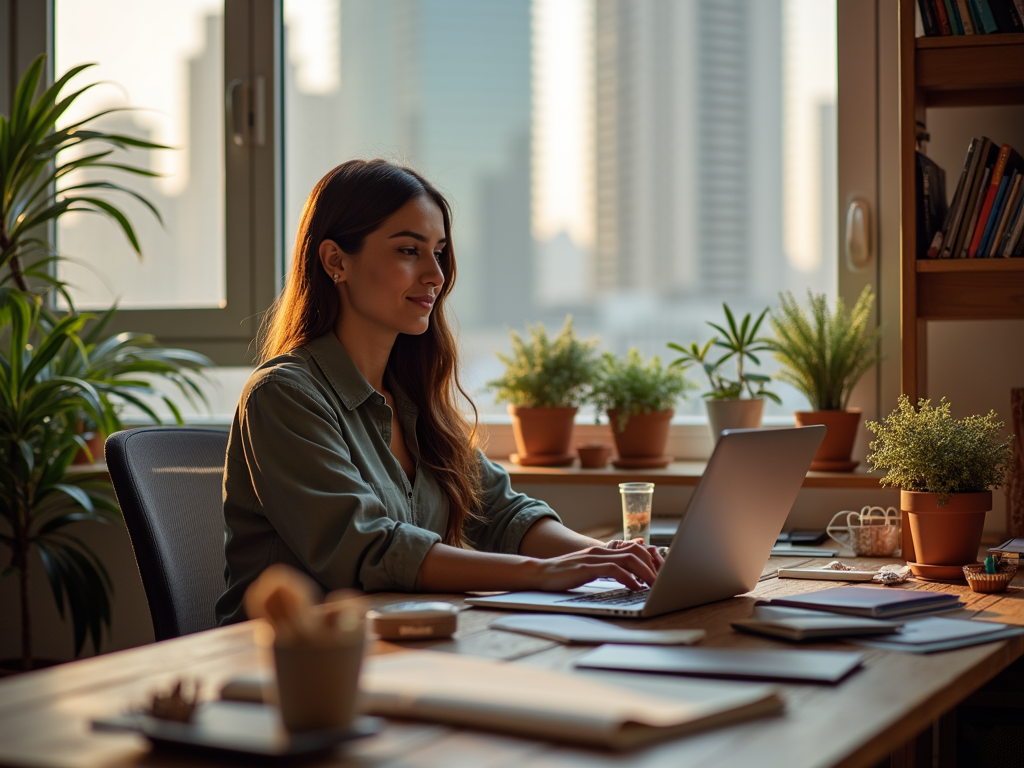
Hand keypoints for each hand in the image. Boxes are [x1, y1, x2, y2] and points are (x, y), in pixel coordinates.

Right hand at [526, 541, 660, 591]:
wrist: (540, 573)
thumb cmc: (565, 575)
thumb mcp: (590, 569)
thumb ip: (607, 569)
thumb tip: (631, 579)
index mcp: (604, 551)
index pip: (635, 548)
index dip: (651, 560)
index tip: (661, 575)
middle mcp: (601, 551)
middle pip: (637, 551)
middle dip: (654, 566)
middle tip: (663, 582)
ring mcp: (595, 558)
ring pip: (629, 559)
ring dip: (646, 573)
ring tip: (654, 586)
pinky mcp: (588, 567)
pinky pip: (614, 569)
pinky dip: (629, 578)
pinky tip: (634, 587)